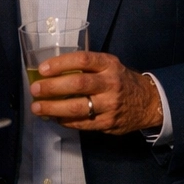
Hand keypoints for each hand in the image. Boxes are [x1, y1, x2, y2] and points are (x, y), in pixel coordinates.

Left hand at [29, 51, 161, 134]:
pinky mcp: (108, 122)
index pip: (84, 59)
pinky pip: (82, 123)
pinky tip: (55, 117)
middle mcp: (111, 83)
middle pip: (78, 84)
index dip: (61, 63)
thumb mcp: (110, 67)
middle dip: (52, 87)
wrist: (148, 102)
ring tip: (37, 107)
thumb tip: (52, 74)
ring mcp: (110, 104)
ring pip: (77, 107)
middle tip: (35, 89)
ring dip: (53, 108)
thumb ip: (88, 68)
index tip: (43, 69)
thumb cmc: (121, 81)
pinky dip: (65, 121)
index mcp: (110, 65)